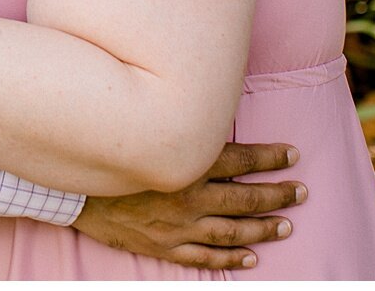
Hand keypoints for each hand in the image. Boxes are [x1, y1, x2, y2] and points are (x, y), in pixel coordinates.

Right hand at [71, 142, 305, 270]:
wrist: (73, 188)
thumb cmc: (111, 150)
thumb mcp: (148, 132)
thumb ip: (182, 129)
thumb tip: (210, 114)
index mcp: (186, 164)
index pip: (241, 159)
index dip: (270, 157)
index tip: (293, 154)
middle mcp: (188, 196)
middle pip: (245, 198)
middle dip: (278, 195)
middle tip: (301, 192)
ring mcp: (178, 226)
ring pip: (233, 231)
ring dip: (263, 229)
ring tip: (286, 225)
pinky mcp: (165, 246)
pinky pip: (205, 257)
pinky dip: (230, 259)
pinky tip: (251, 259)